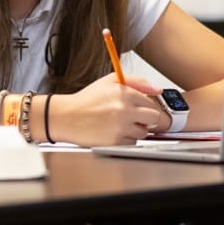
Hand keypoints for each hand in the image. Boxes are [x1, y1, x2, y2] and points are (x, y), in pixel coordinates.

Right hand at [49, 73, 164, 145]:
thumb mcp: (109, 82)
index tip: (137, 108)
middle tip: (133, 118)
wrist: (66, 117)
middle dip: (145, 119)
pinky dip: (125, 139)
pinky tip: (113, 132)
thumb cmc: (85, 101)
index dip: (143, 106)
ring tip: (118, 124)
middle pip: (154, 118)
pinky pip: (132, 143)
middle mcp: (124, 110)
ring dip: (134, 130)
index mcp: (124, 93)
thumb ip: (136, 82)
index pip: (151, 102)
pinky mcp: (115, 142)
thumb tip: (157, 89)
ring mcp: (120, 127)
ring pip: (143, 132)